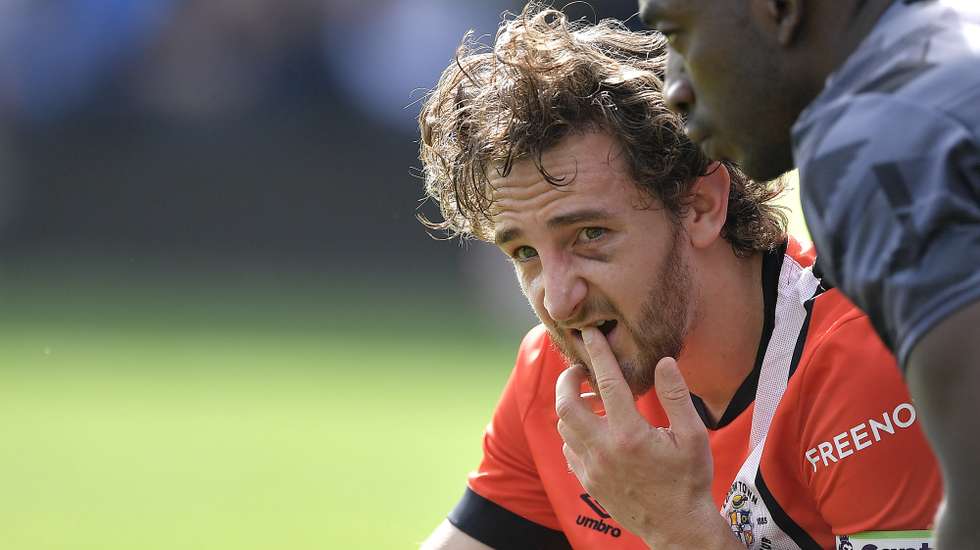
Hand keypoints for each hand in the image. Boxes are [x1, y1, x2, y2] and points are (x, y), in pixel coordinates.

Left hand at [555, 327, 734, 548]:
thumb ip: (676, 396)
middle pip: (565, 405)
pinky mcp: (587, 482)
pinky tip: (591, 428)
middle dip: (566, 380)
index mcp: (630, 434)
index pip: (607, 383)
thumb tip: (662, 362)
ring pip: (564, 427)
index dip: (598, 354)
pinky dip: (573, 432)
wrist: (676, 527)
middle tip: (579, 369)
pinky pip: (569, 449)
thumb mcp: (693, 436)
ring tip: (588, 397)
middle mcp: (604, 450)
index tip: (590, 334)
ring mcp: (592, 468)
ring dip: (570, 406)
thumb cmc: (688, 479)